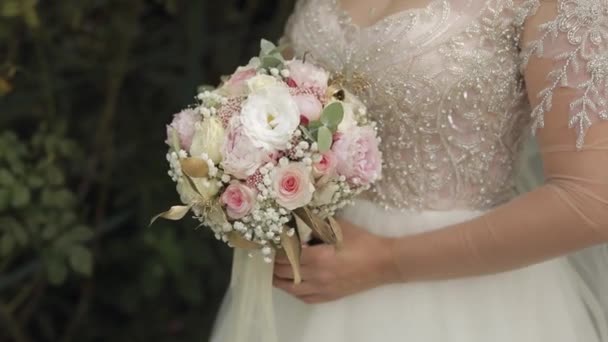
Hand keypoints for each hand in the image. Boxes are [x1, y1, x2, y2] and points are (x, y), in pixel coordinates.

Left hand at [273, 219, 397, 303]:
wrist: (383, 263)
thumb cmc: (362, 242)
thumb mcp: (338, 226)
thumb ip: (315, 223)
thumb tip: (295, 219)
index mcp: (318, 257)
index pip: (286, 255)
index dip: (274, 248)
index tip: (267, 240)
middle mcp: (317, 276)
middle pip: (285, 272)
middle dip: (273, 262)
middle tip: (266, 253)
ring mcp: (322, 289)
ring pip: (290, 288)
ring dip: (278, 278)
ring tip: (271, 269)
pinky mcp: (329, 296)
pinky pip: (303, 297)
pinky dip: (292, 290)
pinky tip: (289, 283)